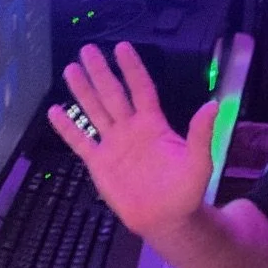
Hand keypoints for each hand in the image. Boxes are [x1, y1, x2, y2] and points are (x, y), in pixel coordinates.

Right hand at [49, 43, 217, 241]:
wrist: (166, 219)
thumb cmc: (185, 190)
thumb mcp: (199, 162)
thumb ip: (201, 134)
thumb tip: (212, 106)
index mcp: (153, 124)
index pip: (140, 89)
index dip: (132, 69)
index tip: (121, 48)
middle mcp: (130, 128)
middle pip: (112, 94)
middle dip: (100, 72)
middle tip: (88, 49)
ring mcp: (112, 144)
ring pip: (94, 111)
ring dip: (83, 92)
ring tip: (70, 70)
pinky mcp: (99, 163)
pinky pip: (80, 141)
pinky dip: (67, 128)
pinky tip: (55, 112)